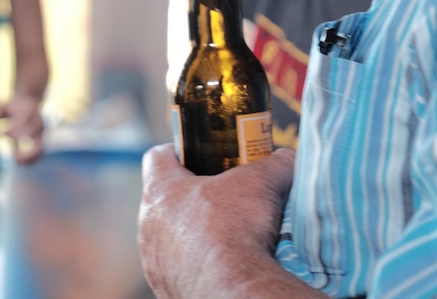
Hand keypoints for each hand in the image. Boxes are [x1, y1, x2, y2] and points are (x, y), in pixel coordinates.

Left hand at [0, 94, 43, 164]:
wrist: (30, 100)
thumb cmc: (14, 105)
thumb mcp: (4, 105)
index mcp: (28, 112)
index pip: (23, 121)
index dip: (12, 129)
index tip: (0, 133)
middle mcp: (37, 121)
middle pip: (32, 133)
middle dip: (21, 142)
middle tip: (13, 155)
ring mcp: (41, 130)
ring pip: (40, 145)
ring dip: (30, 156)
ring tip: (19, 163)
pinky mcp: (42, 138)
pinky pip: (41, 151)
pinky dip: (33, 159)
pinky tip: (24, 164)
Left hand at [138, 144, 295, 298]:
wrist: (234, 289)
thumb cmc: (235, 228)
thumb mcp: (262, 182)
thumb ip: (276, 163)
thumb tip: (287, 158)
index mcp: (161, 192)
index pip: (157, 156)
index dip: (179, 150)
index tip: (200, 153)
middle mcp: (148, 227)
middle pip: (167, 200)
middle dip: (196, 195)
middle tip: (226, 195)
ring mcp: (155, 262)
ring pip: (171, 237)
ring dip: (196, 233)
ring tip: (230, 234)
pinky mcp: (167, 289)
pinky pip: (180, 269)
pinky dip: (200, 264)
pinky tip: (226, 264)